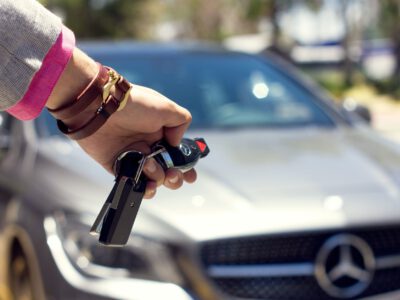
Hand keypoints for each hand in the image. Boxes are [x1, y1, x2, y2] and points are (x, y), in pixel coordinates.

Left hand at [77, 84, 196, 197]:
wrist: (100, 107)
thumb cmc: (133, 104)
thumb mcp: (166, 107)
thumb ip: (181, 122)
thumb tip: (177, 143)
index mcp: (161, 133)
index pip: (177, 153)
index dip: (185, 165)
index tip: (190, 175)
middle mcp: (148, 146)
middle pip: (167, 170)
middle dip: (174, 177)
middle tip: (173, 175)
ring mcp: (133, 156)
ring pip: (152, 178)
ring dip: (157, 178)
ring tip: (149, 166)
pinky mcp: (117, 165)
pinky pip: (132, 181)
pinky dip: (142, 188)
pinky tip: (146, 185)